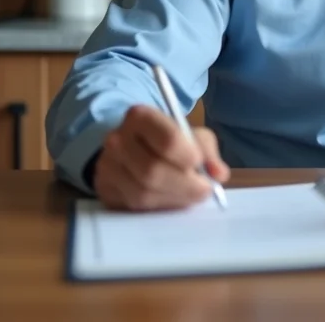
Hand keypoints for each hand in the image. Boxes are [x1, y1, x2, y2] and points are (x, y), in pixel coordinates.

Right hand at [94, 104, 229, 210]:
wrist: (131, 148)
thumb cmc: (167, 139)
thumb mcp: (190, 135)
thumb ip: (207, 151)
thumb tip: (219, 174)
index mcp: (140, 117)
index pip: (167, 140)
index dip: (187, 156)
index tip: (200, 164)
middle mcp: (117, 139)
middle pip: (154, 170)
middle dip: (185, 185)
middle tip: (204, 190)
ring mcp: (107, 166)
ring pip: (143, 192)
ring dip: (174, 198)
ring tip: (190, 195)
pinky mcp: (105, 190)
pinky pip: (133, 206)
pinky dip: (158, 207)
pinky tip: (171, 199)